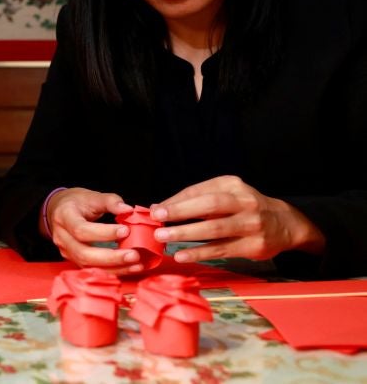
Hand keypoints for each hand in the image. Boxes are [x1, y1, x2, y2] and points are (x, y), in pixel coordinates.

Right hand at [46, 187, 142, 274]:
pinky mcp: (73, 260)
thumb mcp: (91, 196)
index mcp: (64, 217)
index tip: (126, 231)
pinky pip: (92, 269)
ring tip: (136, 264)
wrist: (58, 210)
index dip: (104, 233)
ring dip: (114, 268)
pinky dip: (112, 270)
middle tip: (134, 255)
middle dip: (111, 257)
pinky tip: (129, 268)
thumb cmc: (75, 202)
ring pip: (88, 266)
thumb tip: (128, 210)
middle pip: (84, 253)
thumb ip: (109, 201)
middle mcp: (62, 237)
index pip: (82, 230)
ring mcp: (66, 251)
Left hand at [150, 175, 325, 262]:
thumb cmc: (245, 207)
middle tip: (157, 218)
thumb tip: (158, 207)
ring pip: (215, 229)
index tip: (156, 209)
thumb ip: (194, 199)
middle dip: (181, 211)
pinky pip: (222, 249)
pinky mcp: (253, 246)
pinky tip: (182, 255)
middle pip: (209, 205)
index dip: (176, 201)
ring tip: (163, 236)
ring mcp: (251, 224)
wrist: (285, 224)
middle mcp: (244, 202)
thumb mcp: (225, 194)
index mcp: (232, 185)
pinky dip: (199, 253)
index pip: (199, 191)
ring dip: (186, 233)